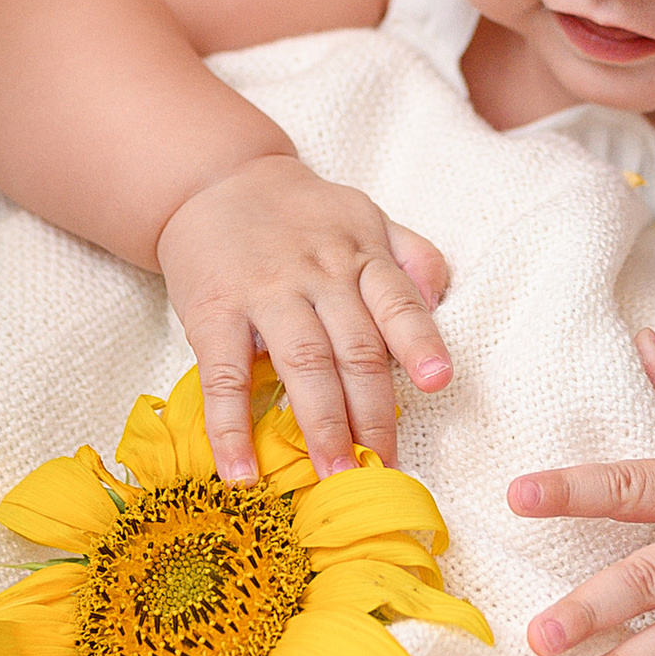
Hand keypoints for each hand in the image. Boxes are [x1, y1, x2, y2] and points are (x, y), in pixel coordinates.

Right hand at [157, 154, 449, 482]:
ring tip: (334, 474)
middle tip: (384, 470)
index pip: (398, 302)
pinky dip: (231, 428)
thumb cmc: (301, 215)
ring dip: (320, 426)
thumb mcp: (365, 216)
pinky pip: (225, 376)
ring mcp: (266, 293)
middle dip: (372, 415)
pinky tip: (239, 472)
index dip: (419, 342)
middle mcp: (319, 273)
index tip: (438, 383)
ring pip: (302, 365)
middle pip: (354, 350)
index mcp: (360, 254)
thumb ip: (412, 255)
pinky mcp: (214, 312)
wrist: (214, 180)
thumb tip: (440, 300)